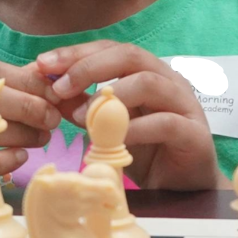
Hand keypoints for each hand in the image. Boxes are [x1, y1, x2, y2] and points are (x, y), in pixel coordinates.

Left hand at [36, 42, 220, 190]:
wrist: (182, 188)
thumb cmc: (146, 151)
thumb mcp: (108, 127)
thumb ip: (85, 107)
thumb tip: (52, 91)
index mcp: (146, 72)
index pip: (110, 49)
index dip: (76, 53)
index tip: (43, 64)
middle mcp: (168, 80)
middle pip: (129, 55)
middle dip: (88, 67)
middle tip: (59, 87)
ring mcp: (184, 104)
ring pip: (149, 82)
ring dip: (111, 97)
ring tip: (82, 117)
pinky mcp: (194, 133)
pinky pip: (164, 122)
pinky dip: (135, 128)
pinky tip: (114, 139)